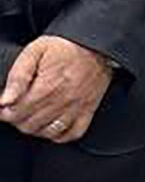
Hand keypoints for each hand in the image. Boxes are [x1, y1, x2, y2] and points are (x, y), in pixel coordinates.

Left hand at [0, 36, 114, 144]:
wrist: (97, 45)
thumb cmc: (65, 47)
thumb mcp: (34, 51)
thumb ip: (18, 76)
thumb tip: (5, 100)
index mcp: (47, 86)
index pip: (17, 112)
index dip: (5, 112)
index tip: (4, 107)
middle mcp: (63, 100)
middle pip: (29, 125)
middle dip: (17, 120)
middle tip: (15, 110)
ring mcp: (77, 107)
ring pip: (47, 132)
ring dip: (34, 128)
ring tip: (30, 117)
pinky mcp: (88, 110)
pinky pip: (72, 134)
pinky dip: (59, 135)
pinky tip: (50, 126)